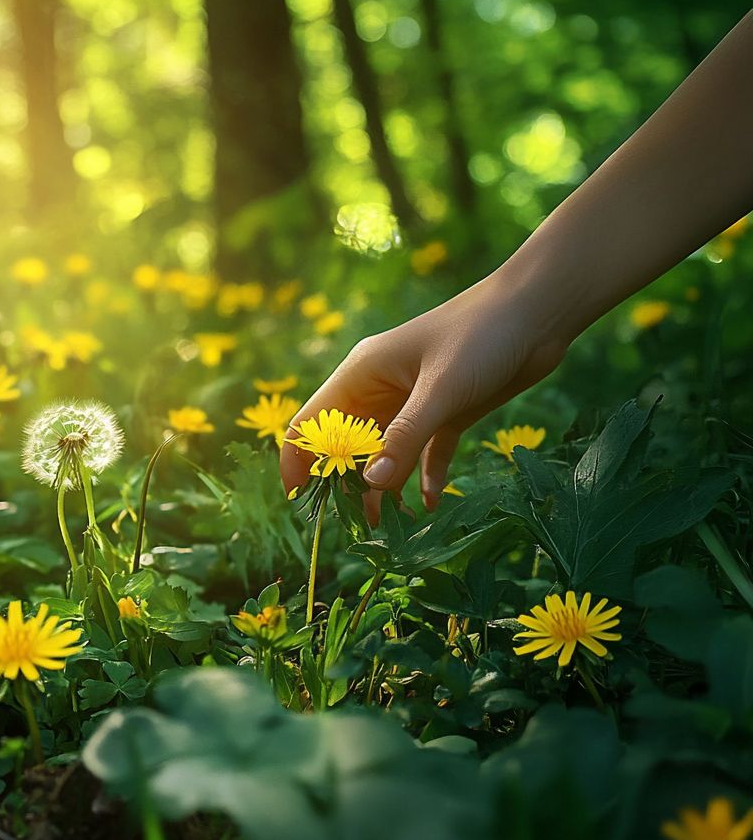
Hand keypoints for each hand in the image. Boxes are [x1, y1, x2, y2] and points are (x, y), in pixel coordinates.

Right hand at [279, 272, 569, 521]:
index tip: (301, 501)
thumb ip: (405, 437)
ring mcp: (413, 403)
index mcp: (361, 374)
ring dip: (385, 488)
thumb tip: (371, 486)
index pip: (311, 423)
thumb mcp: (440, 389)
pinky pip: (425, 453)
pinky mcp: (447, 413)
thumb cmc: (482, 334)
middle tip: (353, 527)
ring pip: (385, 454)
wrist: (539, 311)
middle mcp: (380, 390)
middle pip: (346, 446)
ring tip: (388, 529)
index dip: (299, 461)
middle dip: (346, 485)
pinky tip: (429, 504)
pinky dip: (424, 478)